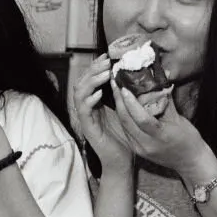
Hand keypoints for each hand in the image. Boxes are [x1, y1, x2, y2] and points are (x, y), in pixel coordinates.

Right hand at [70, 54, 133, 172]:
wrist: (122, 160)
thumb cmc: (126, 136)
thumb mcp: (127, 110)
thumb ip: (126, 95)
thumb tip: (137, 76)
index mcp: (95, 102)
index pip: (90, 78)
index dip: (96, 66)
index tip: (108, 56)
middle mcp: (88, 108)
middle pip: (82, 82)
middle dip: (93, 69)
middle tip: (106, 61)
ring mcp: (86, 118)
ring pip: (79, 94)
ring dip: (91, 81)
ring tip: (105, 73)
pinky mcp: (87, 128)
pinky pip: (83, 111)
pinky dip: (90, 100)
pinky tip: (100, 93)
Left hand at [111, 81, 206, 173]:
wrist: (190, 162)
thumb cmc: (189, 138)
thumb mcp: (179, 118)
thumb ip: (166, 101)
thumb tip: (159, 80)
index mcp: (160, 136)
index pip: (141, 118)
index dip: (131, 102)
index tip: (124, 87)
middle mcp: (146, 144)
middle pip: (127, 121)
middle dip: (119, 101)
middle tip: (114, 83)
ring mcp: (139, 149)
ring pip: (124, 125)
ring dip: (119, 108)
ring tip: (115, 91)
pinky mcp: (136, 150)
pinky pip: (126, 130)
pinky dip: (123, 117)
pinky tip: (121, 105)